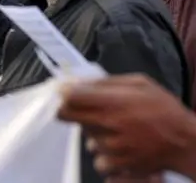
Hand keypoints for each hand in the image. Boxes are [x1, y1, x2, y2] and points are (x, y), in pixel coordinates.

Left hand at [58, 74, 195, 178]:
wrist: (186, 143)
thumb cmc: (165, 110)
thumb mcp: (140, 83)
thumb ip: (107, 81)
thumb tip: (79, 81)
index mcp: (113, 101)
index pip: (70, 96)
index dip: (61, 93)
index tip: (61, 92)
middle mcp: (108, 123)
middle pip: (66, 115)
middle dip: (70, 109)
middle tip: (85, 108)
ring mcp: (110, 145)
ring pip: (85, 136)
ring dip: (94, 131)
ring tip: (116, 128)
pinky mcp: (116, 163)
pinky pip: (97, 157)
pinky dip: (105, 153)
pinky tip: (120, 146)